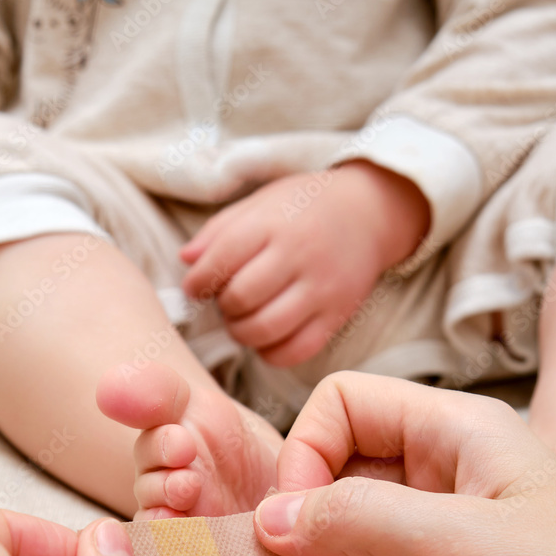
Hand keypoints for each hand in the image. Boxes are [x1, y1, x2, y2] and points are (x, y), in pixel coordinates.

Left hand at [180, 161, 428, 366]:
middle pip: (241, 298)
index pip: (223, 258)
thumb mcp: (261, 203)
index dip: (198, 281)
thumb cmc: (305, 208)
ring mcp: (321, 289)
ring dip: (242, 333)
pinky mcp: (336, 316)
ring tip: (244, 320)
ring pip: (266, 329)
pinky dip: (271, 352)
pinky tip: (267, 337)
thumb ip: (220, 231)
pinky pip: (295, 351)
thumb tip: (185, 261)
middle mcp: (299, 256)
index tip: (195, 287)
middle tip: (227, 302)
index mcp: (274, 224)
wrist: (369, 214)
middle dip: (223, 307)